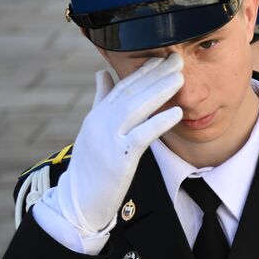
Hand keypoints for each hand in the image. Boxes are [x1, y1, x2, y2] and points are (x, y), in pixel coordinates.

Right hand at [42, 55, 184, 235]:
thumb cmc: (90, 167)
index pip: (122, 87)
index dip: (143, 72)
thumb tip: (101, 74)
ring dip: (159, 91)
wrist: (78, 201)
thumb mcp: (93, 130)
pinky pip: (141, 136)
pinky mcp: (118, 158)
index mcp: (97, 116)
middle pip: (131, 93)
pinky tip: (177, 112)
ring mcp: (107, 139)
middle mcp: (100, 123)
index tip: (161, 57)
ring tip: (180, 78)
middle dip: (155, 74)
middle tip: (177, 58)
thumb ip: (101, 101)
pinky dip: (159, 122)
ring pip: (135, 108)